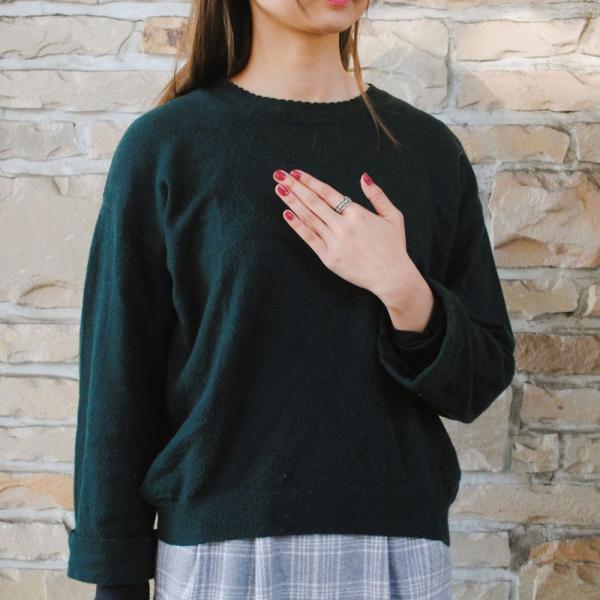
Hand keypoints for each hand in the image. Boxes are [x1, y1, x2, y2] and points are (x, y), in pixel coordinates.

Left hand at [271, 168, 434, 331]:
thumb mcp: (393, 216)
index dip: (310, 181)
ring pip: (309, 217)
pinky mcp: (329, 258)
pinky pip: (309, 238)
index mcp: (357, 213)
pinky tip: (286, 214)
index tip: (296, 172)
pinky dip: (297, 226)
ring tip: (279, 189)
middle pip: (314, 202)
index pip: (327, 192)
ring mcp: (334, 242)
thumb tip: (363, 177)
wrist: (391, 276)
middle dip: (295, 186)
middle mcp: (343, 226)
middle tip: (279, 174)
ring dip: (292, 202)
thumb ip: (377, 196)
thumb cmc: (394, 246)